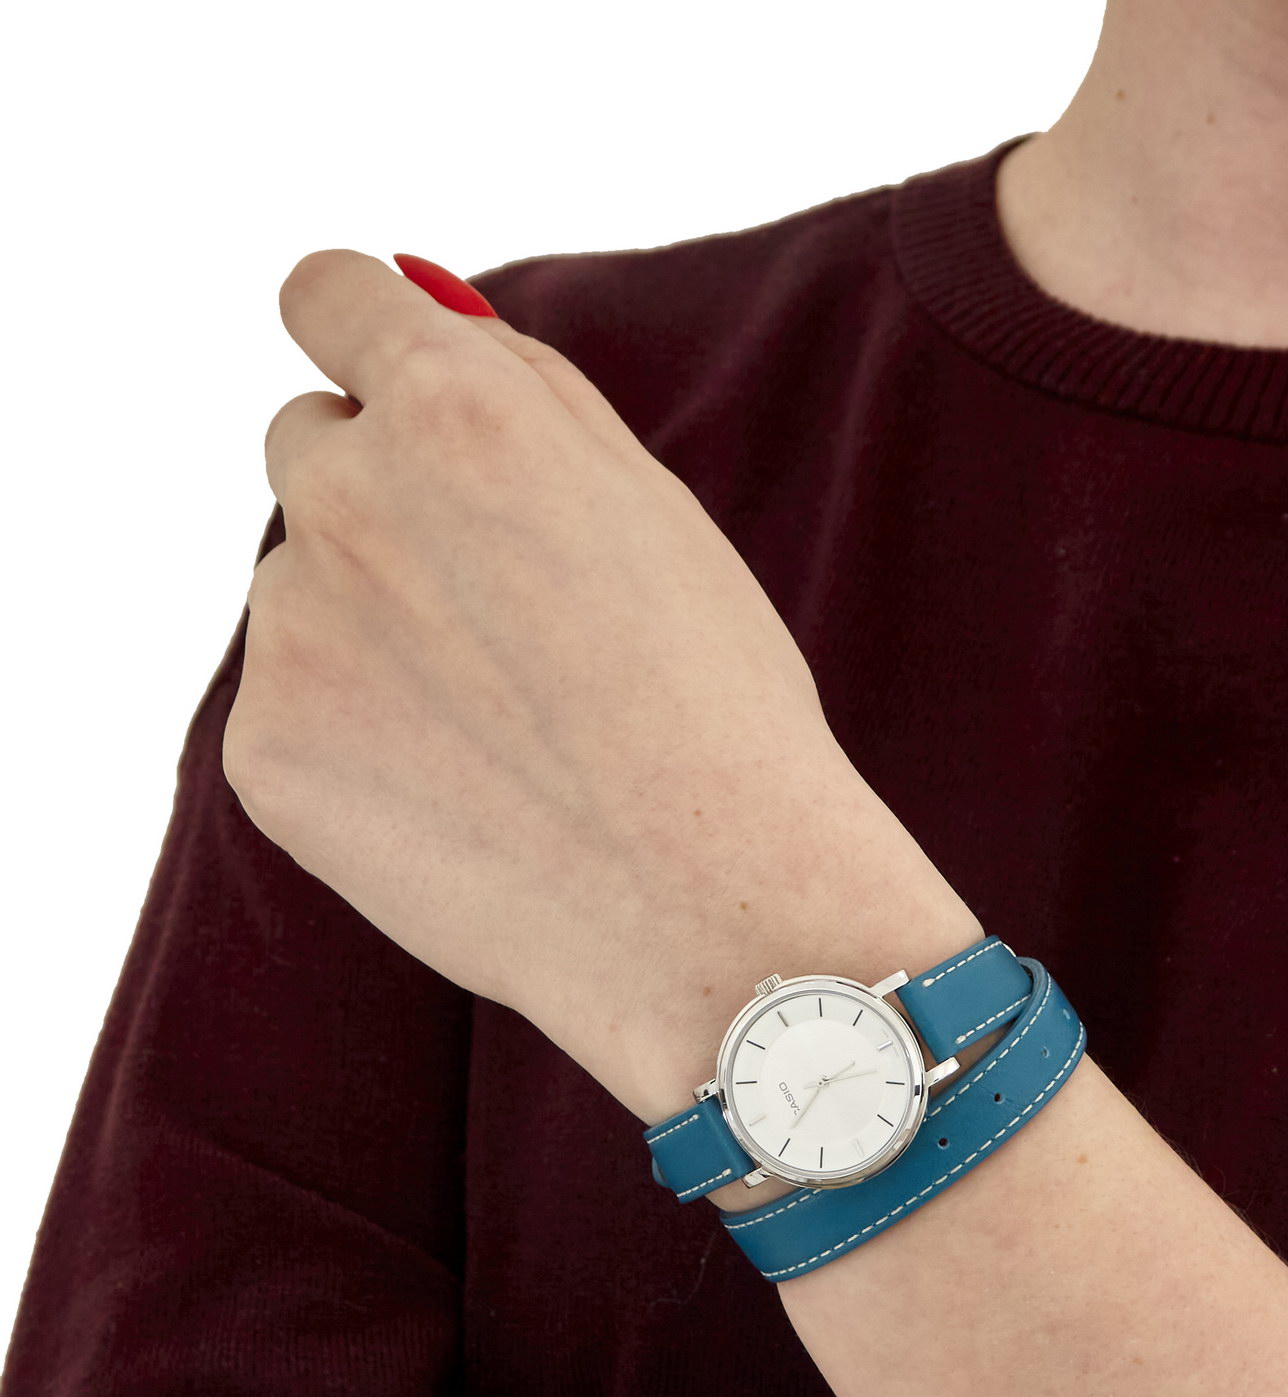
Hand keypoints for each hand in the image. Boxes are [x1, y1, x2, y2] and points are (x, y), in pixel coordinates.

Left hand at [227, 250, 974, 1121]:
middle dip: (379, 498)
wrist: (707, 905)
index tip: (382, 385)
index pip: (326, 294)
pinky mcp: (265, 755)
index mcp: (451, 408)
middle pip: (308, 444)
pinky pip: (294, 715)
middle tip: (491, 608)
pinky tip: (461, 800)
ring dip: (372, 634)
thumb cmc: (715, 705)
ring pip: (305, 593)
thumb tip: (418, 306)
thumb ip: (525, 391)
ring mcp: (290, 631)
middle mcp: (344, 497)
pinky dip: (357, 746)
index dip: (360, 334)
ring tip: (500, 733)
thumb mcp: (649, 503)